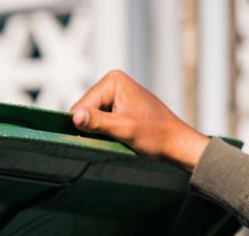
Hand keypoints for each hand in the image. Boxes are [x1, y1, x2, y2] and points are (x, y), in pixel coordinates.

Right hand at [70, 69, 209, 171]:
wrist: (174, 141)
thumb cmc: (154, 134)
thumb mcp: (123, 129)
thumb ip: (97, 122)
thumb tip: (74, 117)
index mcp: (113, 81)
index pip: (82, 106)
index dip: (86, 125)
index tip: (105, 135)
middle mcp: (112, 81)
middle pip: (84, 109)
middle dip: (93, 126)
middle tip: (113, 136)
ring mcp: (114, 92)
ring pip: (89, 116)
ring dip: (99, 129)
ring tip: (117, 135)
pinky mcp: (117, 103)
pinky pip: (99, 118)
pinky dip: (104, 129)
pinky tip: (118, 133)